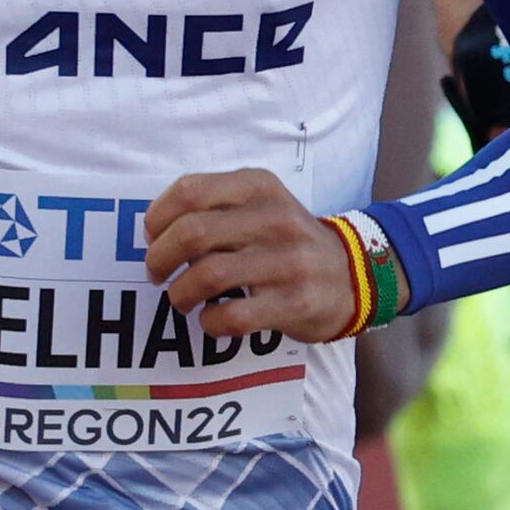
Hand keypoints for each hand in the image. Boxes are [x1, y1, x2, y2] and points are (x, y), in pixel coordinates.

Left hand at [141, 169, 365, 344]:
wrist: (356, 274)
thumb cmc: (287, 241)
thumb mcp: (260, 204)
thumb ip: (213, 206)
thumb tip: (156, 234)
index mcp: (260, 187)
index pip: (189, 191)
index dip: (157, 218)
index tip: (153, 238)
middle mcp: (277, 219)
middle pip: (191, 234)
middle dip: (159, 258)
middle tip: (157, 273)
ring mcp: (290, 262)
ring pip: (207, 276)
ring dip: (179, 294)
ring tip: (182, 299)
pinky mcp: (296, 302)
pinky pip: (232, 315)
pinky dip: (209, 322)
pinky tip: (212, 319)